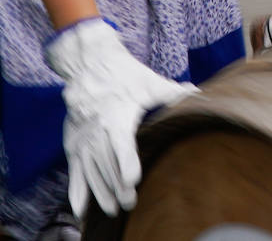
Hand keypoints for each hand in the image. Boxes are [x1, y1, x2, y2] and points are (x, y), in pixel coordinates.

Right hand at [45, 19, 196, 218]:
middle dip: (116, 185)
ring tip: (112, 208)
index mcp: (116, 115)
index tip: (132, 181)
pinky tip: (81, 210)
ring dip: (100, 191)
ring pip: (90, 169)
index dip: (126, 163)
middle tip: (129, 203)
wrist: (88, 62)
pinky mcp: (72, 141)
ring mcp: (82, 136)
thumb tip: (198, 92)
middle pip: (106, 162)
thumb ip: (172, 92)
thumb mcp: (148, 81)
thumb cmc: (123, 73)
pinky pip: (74, 169)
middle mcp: (96, 128)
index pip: (120, 144)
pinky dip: (76, 190)